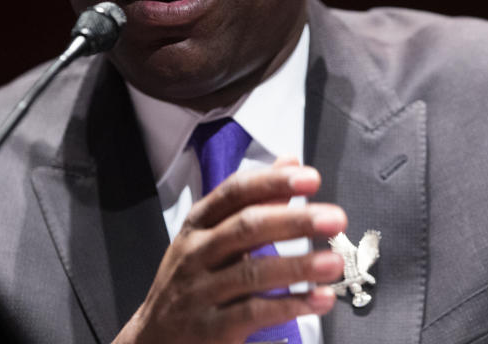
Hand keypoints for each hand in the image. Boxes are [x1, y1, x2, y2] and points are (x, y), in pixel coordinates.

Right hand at [113, 158, 346, 343]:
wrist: (153, 340)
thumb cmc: (191, 280)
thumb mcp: (211, 236)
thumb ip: (254, 201)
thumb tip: (290, 161)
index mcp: (199, 223)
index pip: (236, 192)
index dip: (273, 182)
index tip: (310, 178)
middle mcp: (196, 252)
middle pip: (246, 228)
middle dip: (294, 221)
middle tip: (334, 218)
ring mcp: (200, 292)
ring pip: (252, 272)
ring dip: (298, 266)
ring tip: (334, 262)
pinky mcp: (211, 329)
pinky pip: (254, 313)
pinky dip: (291, 305)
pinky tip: (320, 299)